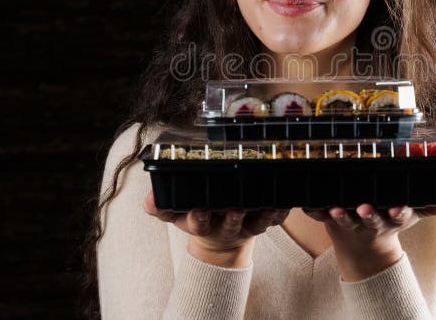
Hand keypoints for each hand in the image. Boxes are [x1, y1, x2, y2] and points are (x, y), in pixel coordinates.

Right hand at [143, 191, 288, 267]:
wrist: (220, 237)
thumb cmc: (198, 215)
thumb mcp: (175, 214)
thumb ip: (160, 207)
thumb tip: (149, 199)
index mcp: (204, 224)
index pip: (199, 223)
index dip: (199, 218)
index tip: (198, 210)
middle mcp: (227, 227)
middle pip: (230, 225)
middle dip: (232, 218)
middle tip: (235, 208)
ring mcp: (247, 226)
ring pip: (256, 223)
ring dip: (261, 215)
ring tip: (266, 203)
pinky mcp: (265, 222)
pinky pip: (276, 218)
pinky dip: (281, 211)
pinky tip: (286, 199)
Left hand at [304, 204, 435, 280]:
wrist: (362, 249)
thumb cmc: (389, 219)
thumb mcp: (414, 214)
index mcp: (391, 217)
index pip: (399, 215)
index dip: (398, 212)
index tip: (398, 209)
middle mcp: (371, 221)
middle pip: (371, 218)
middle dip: (369, 214)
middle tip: (365, 208)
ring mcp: (350, 221)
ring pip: (346, 219)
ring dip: (341, 215)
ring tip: (337, 209)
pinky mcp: (330, 219)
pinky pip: (319, 214)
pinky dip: (313, 210)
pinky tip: (306, 204)